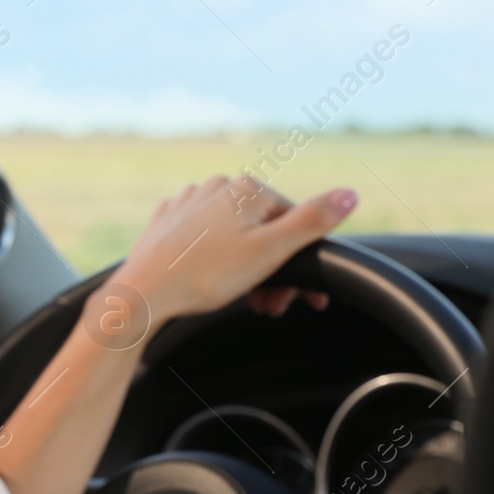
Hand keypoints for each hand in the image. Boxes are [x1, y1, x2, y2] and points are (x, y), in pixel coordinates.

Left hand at [105, 175, 356, 325]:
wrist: (142, 293)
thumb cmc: (205, 275)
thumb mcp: (271, 251)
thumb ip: (313, 221)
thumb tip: (350, 194)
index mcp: (246, 188)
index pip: (293, 223)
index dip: (301, 263)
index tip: (302, 299)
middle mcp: (216, 187)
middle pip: (263, 230)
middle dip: (273, 271)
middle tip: (268, 307)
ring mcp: (188, 203)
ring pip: (233, 236)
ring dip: (247, 270)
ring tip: (242, 300)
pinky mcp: (167, 223)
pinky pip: (204, 242)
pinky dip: (215, 263)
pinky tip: (209, 284)